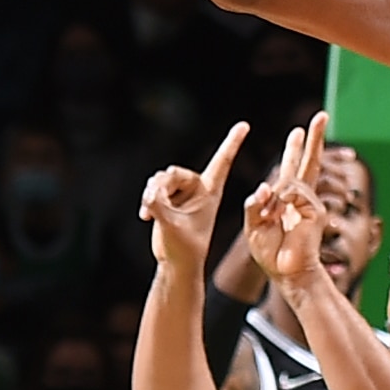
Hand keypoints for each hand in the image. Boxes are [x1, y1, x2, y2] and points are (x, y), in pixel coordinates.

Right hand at [140, 122, 251, 274]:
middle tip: (153, 202)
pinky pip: (153, 188)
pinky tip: (145, 216)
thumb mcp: (172, 227)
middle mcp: (198, 188)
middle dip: (161, 186)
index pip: (222, 162)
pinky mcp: (168, 199)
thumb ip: (160, 207)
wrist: (177, 263)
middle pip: (174, 173)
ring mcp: (182, 193)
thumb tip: (149, 194)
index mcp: (211, 192)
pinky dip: (147, 200)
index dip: (232, 143)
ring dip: (153, 193)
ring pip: (161, 179)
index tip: (244, 125)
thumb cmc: (184, 249)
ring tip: (151, 212)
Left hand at [242, 117, 333, 292]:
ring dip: (275, 197)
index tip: (298, 132)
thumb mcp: (253, 225)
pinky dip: (282, 201)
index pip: (292, 168)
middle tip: (322, 116)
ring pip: (290, 181)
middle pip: (310, 162)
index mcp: (286, 200)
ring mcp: (311, 204)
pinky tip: (279, 215)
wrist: (287, 273)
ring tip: (271, 218)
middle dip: (315, 138)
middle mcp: (301, 198)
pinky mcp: (316, 211)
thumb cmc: (271, 253)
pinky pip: (294, 193)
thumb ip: (255, 204)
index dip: (296, 149)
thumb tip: (265, 187)